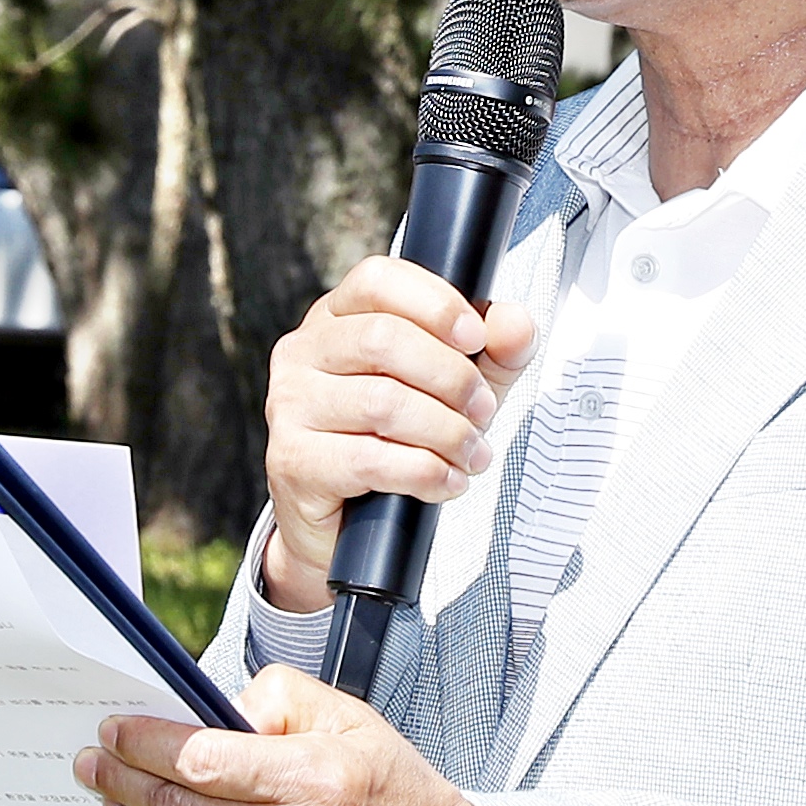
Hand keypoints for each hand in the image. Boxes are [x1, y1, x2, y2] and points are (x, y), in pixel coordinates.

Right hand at [258, 261, 534, 614]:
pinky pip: (370, 460)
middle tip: (484, 412)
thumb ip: (493, 352)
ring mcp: (289, 406)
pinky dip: (424, 472)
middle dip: (452, 378)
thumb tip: (516, 324)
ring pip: (382, 402)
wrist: (343, 526)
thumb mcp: (455, 389)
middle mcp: (302, 352)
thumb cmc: (398, 442)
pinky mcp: (292, 460)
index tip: (477, 338)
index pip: (378, 279)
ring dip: (446, 431)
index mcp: (335, 317)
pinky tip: (447, 482)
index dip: (436, 304)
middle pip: (383, 339)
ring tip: (473, 454)